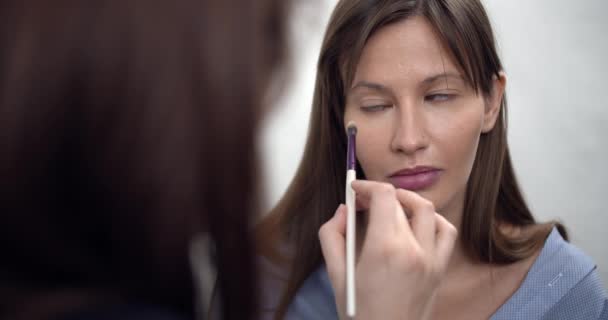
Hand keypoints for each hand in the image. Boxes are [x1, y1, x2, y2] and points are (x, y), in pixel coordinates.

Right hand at [319, 180, 456, 319]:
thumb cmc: (360, 313)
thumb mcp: (336, 274)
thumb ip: (332, 236)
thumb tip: (343, 210)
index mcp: (384, 249)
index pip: (384, 195)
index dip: (367, 186)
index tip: (355, 190)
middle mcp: (413, 249)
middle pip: (400, 202)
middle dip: (379, 194)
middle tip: (363, 202)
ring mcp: (431, 259)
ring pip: (426, 210)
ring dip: (407, 201)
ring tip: (391, 207)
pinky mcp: (440, 269)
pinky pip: (445, 232)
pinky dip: (432, 220)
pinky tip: (416, 224)